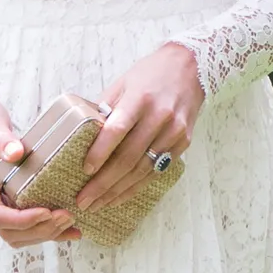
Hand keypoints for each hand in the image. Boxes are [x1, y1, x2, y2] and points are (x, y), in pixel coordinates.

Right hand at [0, 96, 80, 249]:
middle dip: (38, 229)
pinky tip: (68, 229)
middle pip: (8, 231)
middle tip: (66, 217)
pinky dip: (45, 231)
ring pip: (16, 234)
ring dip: (44, 234)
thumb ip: (0, 137)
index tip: (46, 212)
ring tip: (70, 224)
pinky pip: (23, 227)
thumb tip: (15, 153)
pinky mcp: (7, 201)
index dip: (21, 220)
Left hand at [75, 42, 202, 213]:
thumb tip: (81, 136)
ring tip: (98, 204)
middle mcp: (159, 117)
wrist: (191, 68)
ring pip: (143, 170)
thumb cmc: (150, 75)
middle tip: (83, 200)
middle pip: (128, 158)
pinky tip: (120, 196)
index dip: (100, 152)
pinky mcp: (182, 143)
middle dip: (103, 183)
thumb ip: (105, 110)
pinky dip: (137, 186)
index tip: (84, 170)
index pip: (117, 130)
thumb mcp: (123, 84)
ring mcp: (174, 132)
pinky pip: (156, 171)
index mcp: (140, 99)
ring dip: (118, 191)